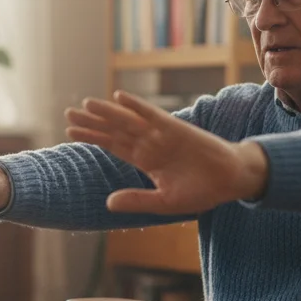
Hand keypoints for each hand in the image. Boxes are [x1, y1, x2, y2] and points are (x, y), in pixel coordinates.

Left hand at [65, 91, 269, 215]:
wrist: (231, 180)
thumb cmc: (201, 192)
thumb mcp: (164, 202)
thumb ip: (137, 201)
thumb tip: (108, 203)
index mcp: (146, 161)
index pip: (113, 146)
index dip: (92, 138)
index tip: (70, 131)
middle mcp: (150, 144)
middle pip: (115, 131)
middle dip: (92, 123)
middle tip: (68, 114)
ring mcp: (162, 135)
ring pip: (128, 121)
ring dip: (107, 112)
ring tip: (85, 104)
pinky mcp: (176, 128)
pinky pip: (152, 115)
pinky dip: (136, 106)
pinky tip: (119, 97)